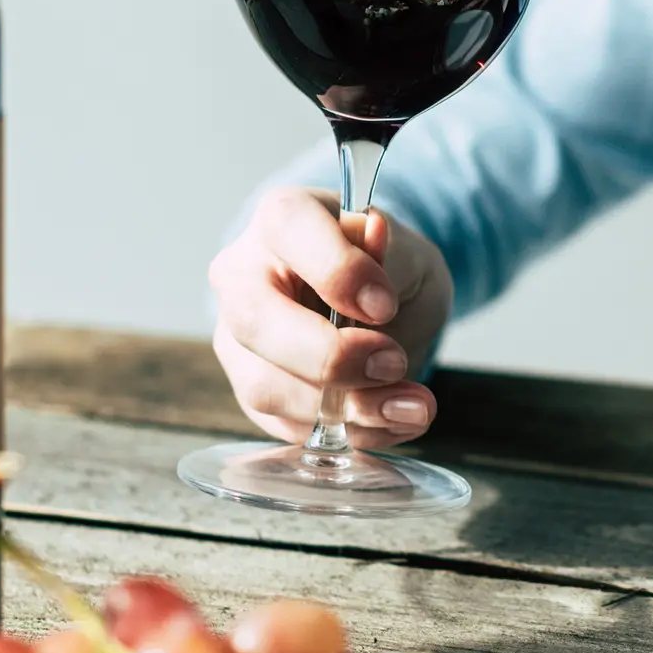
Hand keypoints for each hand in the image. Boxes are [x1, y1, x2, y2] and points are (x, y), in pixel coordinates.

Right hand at [209, 186, 454, 449]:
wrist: (383, 307)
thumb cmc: (388, 268)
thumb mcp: (407, 251)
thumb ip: (390, 251)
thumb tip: (374, 234)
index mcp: (282, 219)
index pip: (289, 231)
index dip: (338, 272)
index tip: (385, 305)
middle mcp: (242, 276)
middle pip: (254, 321)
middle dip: (329, 356)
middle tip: (393, 364)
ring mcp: (238, 339)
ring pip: (265, 386)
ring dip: (347, 409)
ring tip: (414, 406)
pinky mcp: (253, 391)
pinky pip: (288, 425)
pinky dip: (350, 432)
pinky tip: (394, 419)